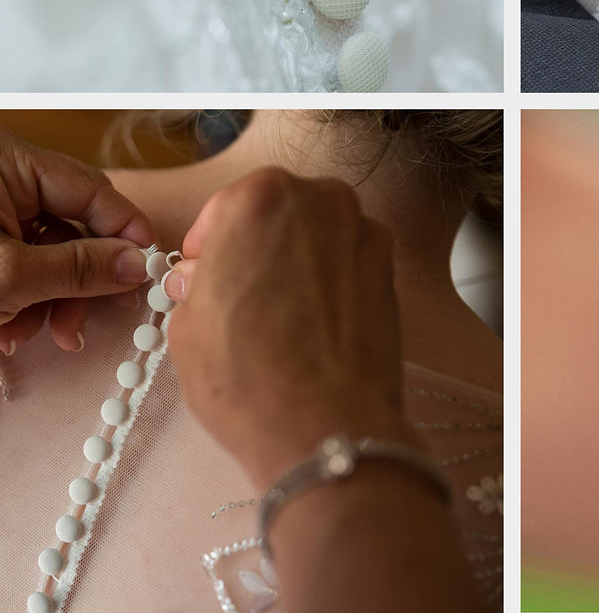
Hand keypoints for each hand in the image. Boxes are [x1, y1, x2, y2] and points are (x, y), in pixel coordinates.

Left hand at [0, 126, 154, 353]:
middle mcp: (6, 180)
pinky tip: (10, 330)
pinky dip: (25, 298)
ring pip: (49, 251)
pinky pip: (23, 263)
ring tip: (40, 335)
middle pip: (74, 226)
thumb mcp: (8, 275)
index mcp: (9, 163)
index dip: (126, 233)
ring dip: (52, 299)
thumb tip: (139, 266)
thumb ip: (79, 268)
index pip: (93, 190)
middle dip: (83, 280)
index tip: (148, 269)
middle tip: (97, 316)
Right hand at [165, 169, 417, 489]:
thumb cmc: (246, 374)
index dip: (210, 244)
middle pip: (277, 211)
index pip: (225, 208)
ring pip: (317, 233)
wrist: (326, 423)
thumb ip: (195, 280)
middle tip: (243, 291)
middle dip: (258, 244)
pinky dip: (332, 278)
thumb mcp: (187, 323)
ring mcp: (362, 229)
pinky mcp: (390, 264)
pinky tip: (317, 319)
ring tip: (283, 310)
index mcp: (260, 197)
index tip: (204, 271)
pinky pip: (348, 259)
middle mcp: (319, 198)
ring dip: (298, 258)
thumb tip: (200, 274)